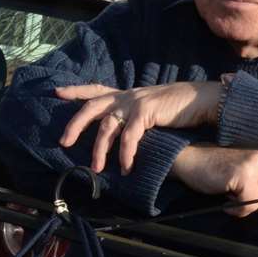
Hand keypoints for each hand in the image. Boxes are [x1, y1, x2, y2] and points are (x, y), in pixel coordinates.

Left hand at [57, 81, 224, 173]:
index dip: (75, 90)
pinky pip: (129, 136)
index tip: (57, 92)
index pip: (95, 89)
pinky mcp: (146, 112)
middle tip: (63, 142)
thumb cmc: (176, 108)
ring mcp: (135, 102)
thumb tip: (120, 133)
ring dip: (99, 149)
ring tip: (95, 168)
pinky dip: (125, 153)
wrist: (200, 99)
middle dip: (75, 124)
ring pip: (107, 126)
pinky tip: (125, 168)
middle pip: (92, 106)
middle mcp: (126, 96)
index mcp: (125, 94)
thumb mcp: (149, 109)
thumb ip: (133, 117)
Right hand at [170, 145, 257, 217]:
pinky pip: (249, 206)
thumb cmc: (219, 169)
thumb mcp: (250, 171)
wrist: (190, 159)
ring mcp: (257, 164)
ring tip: (232, 192)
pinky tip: (226, 197)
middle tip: (242, 193)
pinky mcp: (244, 174)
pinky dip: (237, 209)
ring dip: (247, 205)